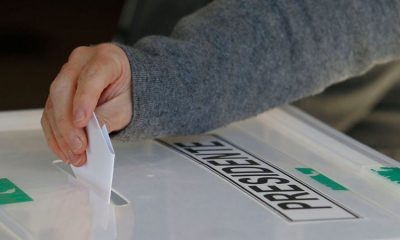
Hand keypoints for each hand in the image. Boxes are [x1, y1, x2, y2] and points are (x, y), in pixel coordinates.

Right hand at [41, 43, 131, 166]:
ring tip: (74, 156)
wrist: (127, 83)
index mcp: (106, 57)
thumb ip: (110, 116)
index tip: (82, 122)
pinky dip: (55, 135)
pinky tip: (64, 150)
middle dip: (68, 125)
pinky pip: (49, 114)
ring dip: (60, 134)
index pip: (91, 77)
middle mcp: (82, 61)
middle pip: (63, 91)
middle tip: (78, 148)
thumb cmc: (129, 91)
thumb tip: (91, 133)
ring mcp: (67, 75)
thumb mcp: (128, 105)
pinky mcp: (58, 92)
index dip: (84, 100)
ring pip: (52, 104)